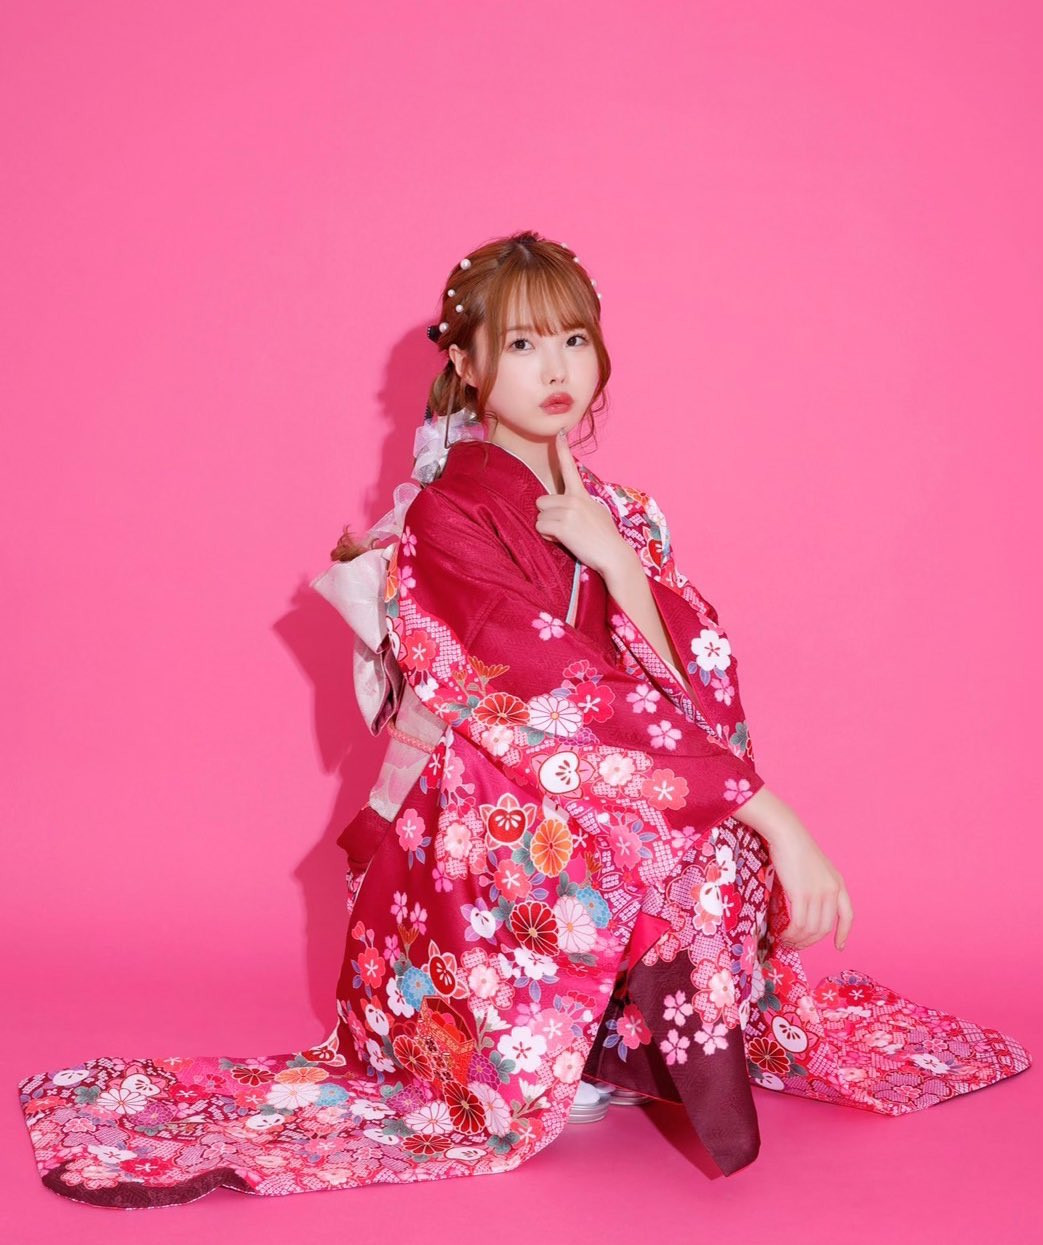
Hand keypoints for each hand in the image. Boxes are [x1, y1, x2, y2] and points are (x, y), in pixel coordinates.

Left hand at [535, 430, 631, 575]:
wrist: (614, 555)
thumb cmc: (605, 538)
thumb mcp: (596, 513)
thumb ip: (580, 505)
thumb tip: (567, 508)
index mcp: (582, 494)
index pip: (570, 468)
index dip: (562, 450)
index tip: (560, 432)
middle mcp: (574, 499)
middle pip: (541, 501)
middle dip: (547, 515)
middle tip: (565, 527)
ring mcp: (568, 511)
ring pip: (540, 516)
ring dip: (548, 528)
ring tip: (567, 536)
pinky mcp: (563, 525)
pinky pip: (541, 528)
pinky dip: (548, 537)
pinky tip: (563, 541)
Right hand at [767, 819, 854, 951]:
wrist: (787, 834)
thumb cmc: (795, 847)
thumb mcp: (815, 868)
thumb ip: (817, 886)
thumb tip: (806, 909)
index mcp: (838, 884)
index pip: (847, 915)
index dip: (844, 933)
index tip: (839, 946)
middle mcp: (832, 891)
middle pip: (825, 927)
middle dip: (811, 941)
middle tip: (797, 946)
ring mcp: (818, 893)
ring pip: (811, 929)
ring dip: (798, 940)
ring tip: (786, 941)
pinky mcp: (802, 894)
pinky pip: (799, 924)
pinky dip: (791, 934)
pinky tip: (782, 934)